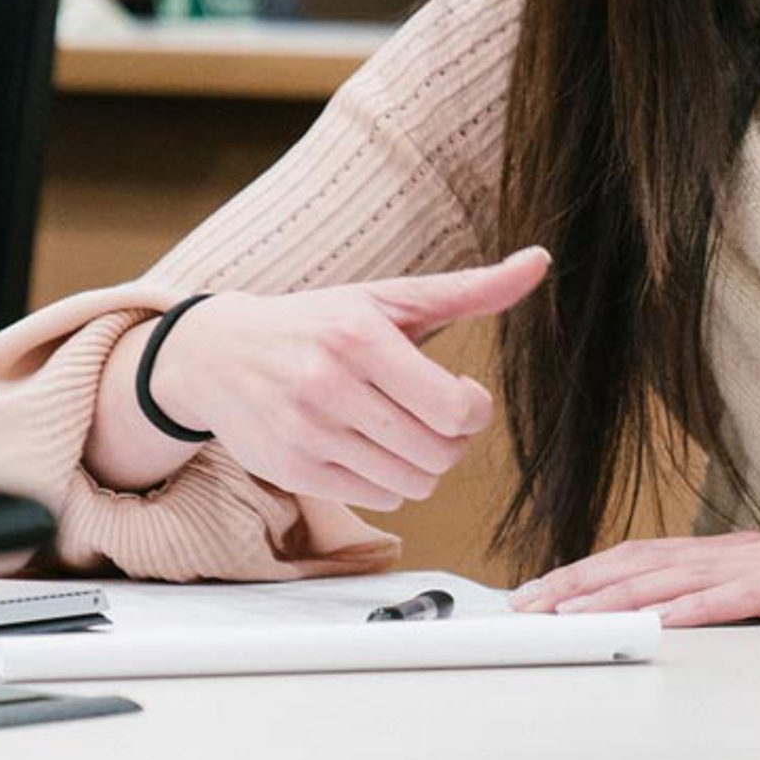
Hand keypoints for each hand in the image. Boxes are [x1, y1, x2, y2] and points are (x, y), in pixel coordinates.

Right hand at [120, 250, 547, 508]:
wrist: (218, 355)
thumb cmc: (319, 323)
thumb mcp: (388, 299)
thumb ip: (470, 289)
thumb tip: (541, 260)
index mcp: (360, 338)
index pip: (455, 409)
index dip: (473, 409)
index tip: (459, 391)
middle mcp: (328, 386)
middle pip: (439, 453)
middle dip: (451, 439)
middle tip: (432, 416)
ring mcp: (307, 434)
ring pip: (413, 484)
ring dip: (423, 464)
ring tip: (401, 431)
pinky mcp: (293, 471)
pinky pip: (380, 499)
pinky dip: (389, 481)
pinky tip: (368, 447)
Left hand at [507, 531, 759, 627]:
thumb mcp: (740, 635)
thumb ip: (690, 622)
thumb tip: (611, 632)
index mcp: (738, 556)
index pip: (648, 557)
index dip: (588, 575)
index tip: (537, 596)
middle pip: (658, 561)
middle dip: (588, 586)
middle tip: (537, 607)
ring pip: (692, 577)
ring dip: (627, 599)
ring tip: (579, 616)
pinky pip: (748, 598)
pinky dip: (701, 609)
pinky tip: (662, 622)